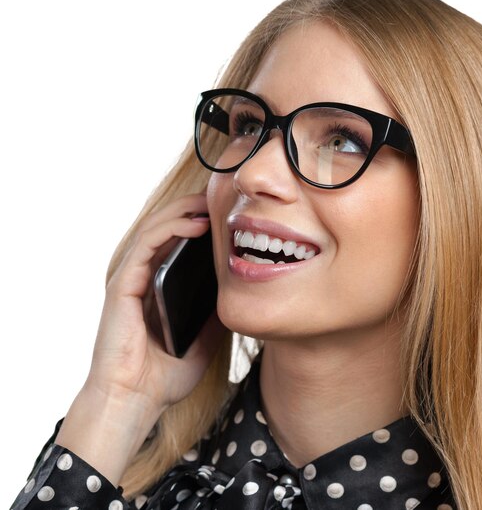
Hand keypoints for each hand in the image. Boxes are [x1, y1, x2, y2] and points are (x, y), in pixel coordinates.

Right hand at [86, 193, 225, 415]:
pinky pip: (147, 246)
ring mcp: (130, 279)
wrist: (134, 402)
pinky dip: (171, 229)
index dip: (198, 224)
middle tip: (221, 198)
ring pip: (155, 229)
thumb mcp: (202, 342)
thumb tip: (239, 295)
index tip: (228, 215)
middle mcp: (141, 279)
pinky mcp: (122, 285)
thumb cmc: (162, 379)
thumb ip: (214, 317)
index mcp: (157, 290)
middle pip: (165, 229)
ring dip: (183, 211)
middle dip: (192, 209)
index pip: (176, 245)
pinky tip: (197, 224)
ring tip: (211, 202)